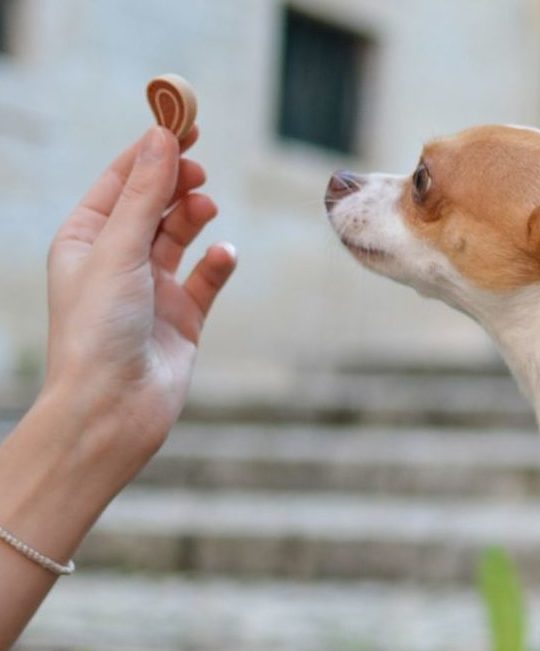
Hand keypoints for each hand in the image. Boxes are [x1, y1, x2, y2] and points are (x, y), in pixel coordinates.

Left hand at [43, 126, 235, 481]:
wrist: (114, 408)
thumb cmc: (98, 329)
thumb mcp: (118, 250)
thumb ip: (146, 194)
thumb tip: (162, 138)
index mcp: (86, 241)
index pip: (120, 182)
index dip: (150, 152)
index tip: (183, 125)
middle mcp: (118, 262)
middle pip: (153, 205)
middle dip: (175, 183)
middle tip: (198, 168)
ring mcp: (153, 290)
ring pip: (180, 238)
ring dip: (194, 218)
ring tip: (205, 209)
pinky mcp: (183, 318)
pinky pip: (206, 280)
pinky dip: (217, 265)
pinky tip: (224, 256)